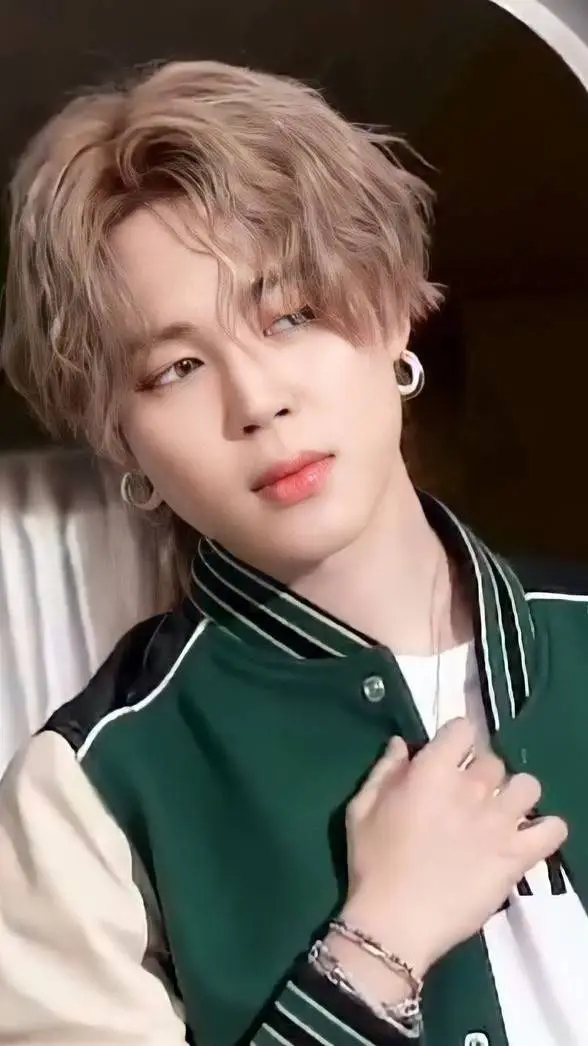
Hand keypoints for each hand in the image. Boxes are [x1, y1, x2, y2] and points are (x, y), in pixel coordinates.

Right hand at [338, 717, 567, 977]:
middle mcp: (471, 788)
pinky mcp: (517, 855)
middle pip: (493, 760)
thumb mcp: (361, 809)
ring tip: (500, 816)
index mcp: (432, 771)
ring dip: (515, 795)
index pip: (462, 729)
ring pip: (528, 786)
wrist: (395, 922)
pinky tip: (527, 839)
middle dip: (480, 773)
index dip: (456, 741)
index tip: (448, 759)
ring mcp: (499, 821)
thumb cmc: (372, 863)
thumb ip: (384, 770)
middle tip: (466, 798)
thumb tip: (402, 744)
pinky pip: (553, 829)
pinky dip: (546, 829)